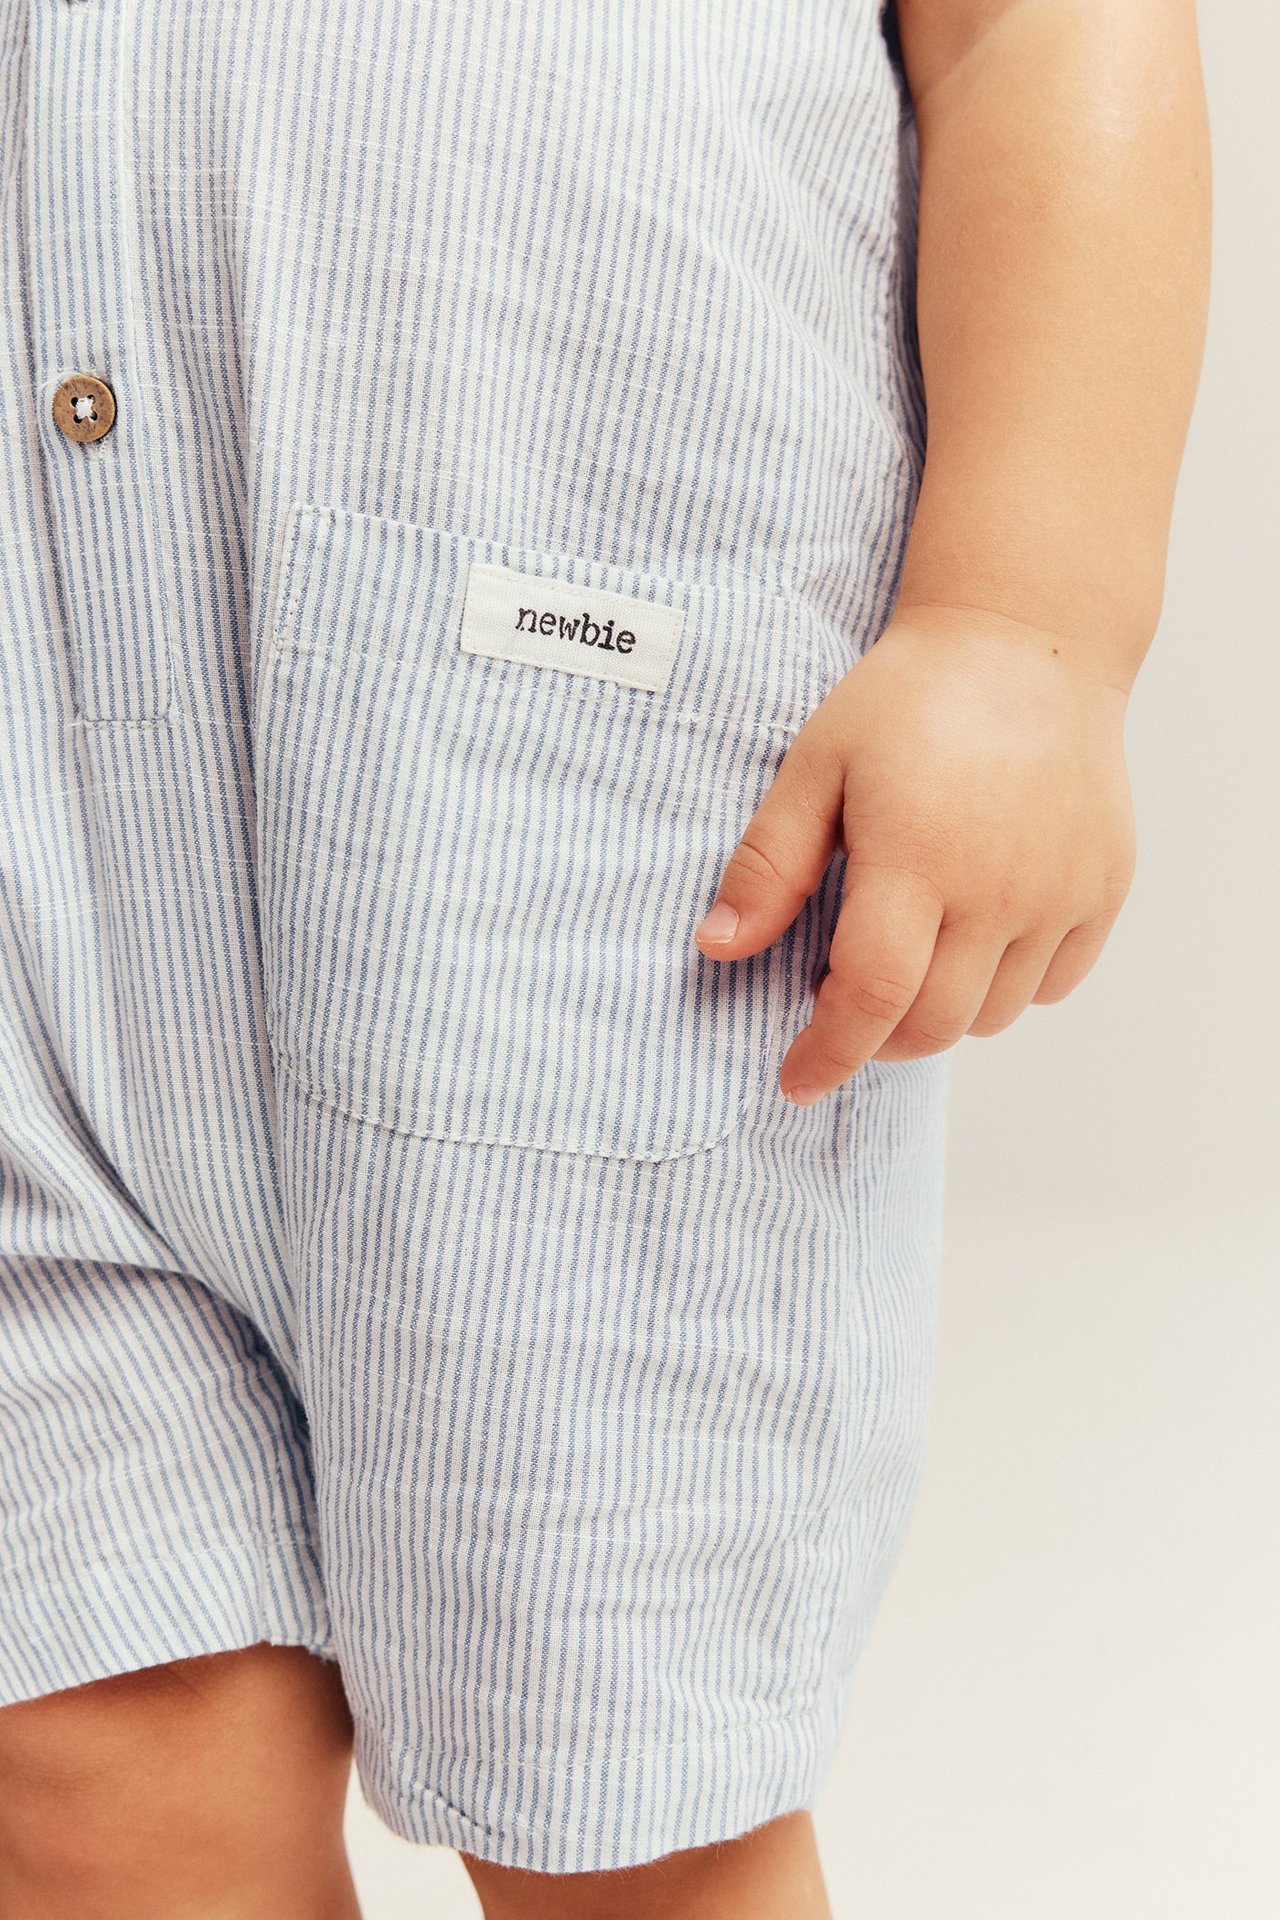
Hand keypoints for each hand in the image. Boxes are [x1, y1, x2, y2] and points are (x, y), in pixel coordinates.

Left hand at [693, 605, 1137, 1104]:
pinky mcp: (1104, 887)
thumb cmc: (909, 700)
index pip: (872, 998)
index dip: (828, 1053)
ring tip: (910, 952)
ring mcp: (1061, 891)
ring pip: (994, 1015)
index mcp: (917, 856)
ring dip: (939, 1012)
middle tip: (842, 998)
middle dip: (875, 1039)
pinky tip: (974, 933)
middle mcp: (999, 886)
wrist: (1027, 643)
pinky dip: (1007, 985)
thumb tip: (717, 948)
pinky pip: (1052, 984)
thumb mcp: (816, 766)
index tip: (796, 1080)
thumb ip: (770, 865)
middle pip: (933, 1024)